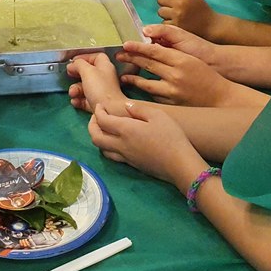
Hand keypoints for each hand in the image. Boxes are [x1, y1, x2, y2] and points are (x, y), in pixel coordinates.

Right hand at [67, 52, 127, 114]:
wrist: (109, 111)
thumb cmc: (100, 88)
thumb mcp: (87, 71)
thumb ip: (79, 64)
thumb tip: (72, 65)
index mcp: (105, 66)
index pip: (96, 56)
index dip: (84, 57)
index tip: (73, 61)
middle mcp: (104, 77)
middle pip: (88, 72)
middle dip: (76, 75)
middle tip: (69, 75)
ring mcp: (101, 91)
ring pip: (85, 86)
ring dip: (75, 89)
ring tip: (72, 93)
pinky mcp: (97, 103)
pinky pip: (84, 99)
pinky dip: (78, 99)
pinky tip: (75, 101)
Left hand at [88, 100, 203, 188]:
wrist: (179, 164)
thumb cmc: (171, 137)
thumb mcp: (158, 115)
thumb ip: (139, 109)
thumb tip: (125, 106)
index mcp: (126, 130)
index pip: (102, 120)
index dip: (98, 112)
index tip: (100, 106)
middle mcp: (121, 144)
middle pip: (95, 137)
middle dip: (92, 125)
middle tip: (97, 117)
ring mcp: (125, 157)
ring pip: (101, 149)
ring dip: (98, 137)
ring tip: (104, 129)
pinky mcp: (131, 165)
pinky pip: (111, 156)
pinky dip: (107, 147)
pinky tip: (116, 142)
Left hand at [116, 26, 231, 106]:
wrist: (220, 97)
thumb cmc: (206, 74)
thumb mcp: (191, 58)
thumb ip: (172, 51)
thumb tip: (152, 44)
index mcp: (181, 60)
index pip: (154, 51)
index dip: (138, 47)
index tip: (125, 44)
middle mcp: (175, 76)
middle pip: (148, 65)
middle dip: (131, 59)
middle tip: (118, 55)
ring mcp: (173, 92)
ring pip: (146, 84)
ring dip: (133, 79)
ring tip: (123, 76)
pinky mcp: (172, 104)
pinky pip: (153, 96)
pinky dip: (145, 91)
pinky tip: (138, 89)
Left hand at [157, 0, 219, 35]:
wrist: (210, 26)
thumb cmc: (201, 9)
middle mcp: (181, 3)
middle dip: (164, 1)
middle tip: (171, 5)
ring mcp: (178, 15)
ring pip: (160, 11)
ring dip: (165, 13)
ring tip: (174, 14)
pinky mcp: (176, 26)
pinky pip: (163, 22)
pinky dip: (168, 22)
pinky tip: (176, 22)